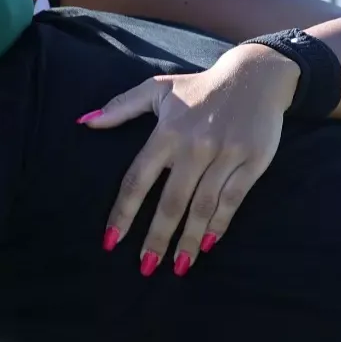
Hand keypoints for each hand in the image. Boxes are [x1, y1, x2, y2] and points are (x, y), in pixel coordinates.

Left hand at [83, 43, 297, 275]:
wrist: (256, 75)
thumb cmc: (199, 87)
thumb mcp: (158, 89)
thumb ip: (121, 107)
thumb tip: (84, 122)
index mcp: (167, 133)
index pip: (137, 180)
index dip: (123, 213)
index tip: (110, 241)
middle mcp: (194, 146)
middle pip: (170, 202)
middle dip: (156, 237)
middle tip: (145, 266)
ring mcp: (225, 155)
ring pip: (202, 206)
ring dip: (188, 239)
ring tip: (177, 266)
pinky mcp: (253, 161)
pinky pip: (233, 200)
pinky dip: (220, 224)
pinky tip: (208, 244)